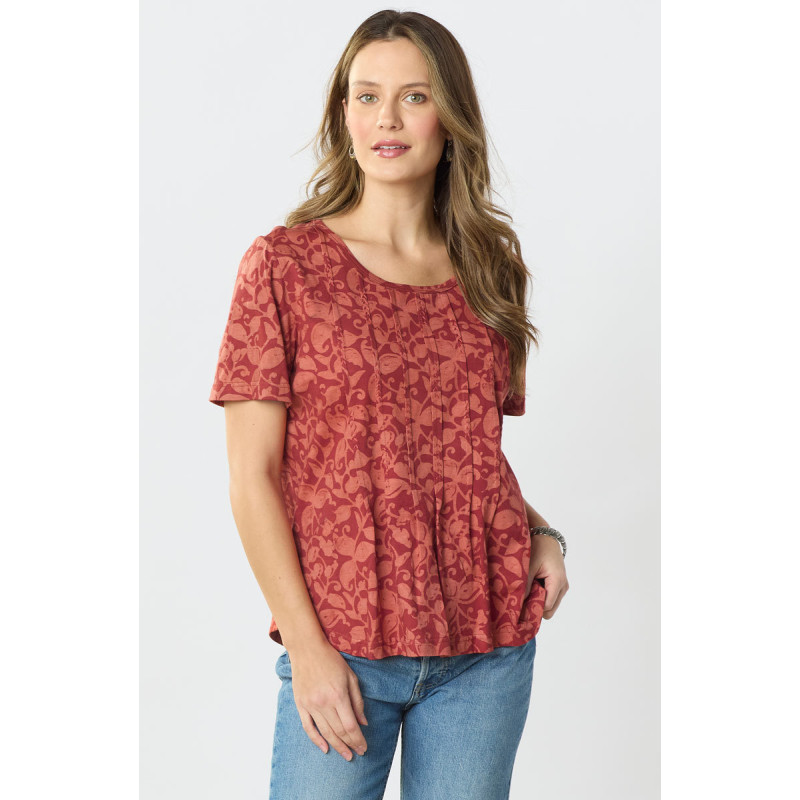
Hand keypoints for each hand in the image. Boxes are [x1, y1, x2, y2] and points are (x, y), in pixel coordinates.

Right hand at [285, 640, 368, 760]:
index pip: (350, 726)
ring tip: (346, 755)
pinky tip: (325, 748)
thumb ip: (357, 701)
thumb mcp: (350, 676)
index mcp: (338, 695)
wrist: (307, 649)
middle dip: (350, 745)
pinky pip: (308, 727)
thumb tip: (363, 722)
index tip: (364, 747)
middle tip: (357, 753)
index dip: (358, 739)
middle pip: (338, 732)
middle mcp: (324, 703)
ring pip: (325, 732)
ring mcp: (310, 705)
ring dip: (336, 746)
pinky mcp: (300, 705)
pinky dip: (316, 740)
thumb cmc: (332, 660)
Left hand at [526, 533, 568, 619]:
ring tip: (526, 590)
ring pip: (550, 605)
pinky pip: (550, 597)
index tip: (520, 607)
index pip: (547, 607)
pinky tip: (531, 586)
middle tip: (522, 600)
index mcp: (557, 581)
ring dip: (538, 601)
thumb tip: (519, 605)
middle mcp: (563, 586)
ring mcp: (562, 586)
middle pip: (550, 610)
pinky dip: (540, 595)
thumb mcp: (529, 567)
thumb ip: (525, 586)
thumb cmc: (537, 548)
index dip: (533, 609)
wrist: (545, 536)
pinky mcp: (559, 584)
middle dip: (536, 607)